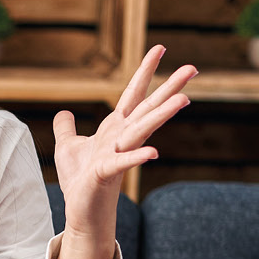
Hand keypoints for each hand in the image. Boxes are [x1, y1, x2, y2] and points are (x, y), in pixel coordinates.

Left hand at [54, 45, 196, 237]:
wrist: (80, 210)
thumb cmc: (79, 180)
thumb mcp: (68, 146)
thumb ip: (66, 128)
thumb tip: (64, 113)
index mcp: (114, 128)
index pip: (133, 94)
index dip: (145, 71)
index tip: (161, 48)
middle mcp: (122, 138)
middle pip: (148, 107)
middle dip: (169, 87)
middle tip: (193, 67)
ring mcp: (118, 154)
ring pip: (143, 130)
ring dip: (162, 114)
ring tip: (185, 99)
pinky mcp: (106, 173)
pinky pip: (123, 163)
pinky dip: (137, 158)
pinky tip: (153, 154)